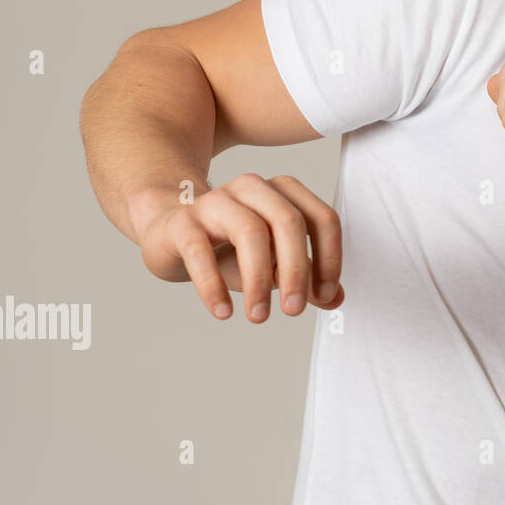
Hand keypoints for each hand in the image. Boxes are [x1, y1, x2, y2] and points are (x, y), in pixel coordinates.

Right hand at [132, 173, 343, 321]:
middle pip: (288, 221)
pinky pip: (199, 250)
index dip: (329, 257)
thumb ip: (306, 277)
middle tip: (293, 311)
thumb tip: (336, 299)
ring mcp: (216, 200)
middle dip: (297, 269)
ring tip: (259, 316)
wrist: (169, 233)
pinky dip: (213, 285)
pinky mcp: (183, 221)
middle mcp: (253, 188)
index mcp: (284, 192)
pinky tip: (223, 312)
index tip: (323, 295)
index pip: (322, 218)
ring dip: (258, 280)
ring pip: (249, 231)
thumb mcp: (273, 262)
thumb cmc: (230, 247)